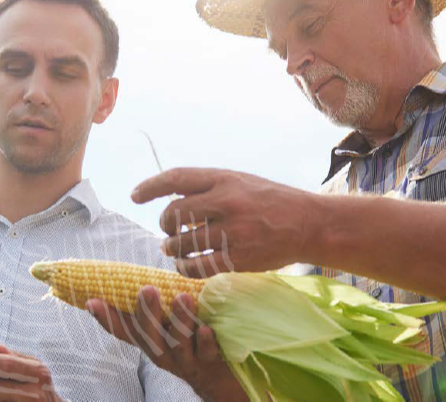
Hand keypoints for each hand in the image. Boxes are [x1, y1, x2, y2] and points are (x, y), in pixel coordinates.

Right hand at [86, 287, 247, 401]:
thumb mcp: (168, 324)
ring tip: (184, 298)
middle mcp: (161, 351)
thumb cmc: (189, 339)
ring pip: (177, 343)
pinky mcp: (207, 364)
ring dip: (179, 320)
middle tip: (147, 289)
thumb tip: (141, 275)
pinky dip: (204, 342)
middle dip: (146, 312)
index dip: (106, 318)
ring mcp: (183, 360)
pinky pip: (204, 353)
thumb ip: (155, 305)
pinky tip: (207, 329)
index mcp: (149, 339)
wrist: (217, 376)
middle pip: (148, 335)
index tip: (92, 301)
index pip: (123, 330)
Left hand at [132, 167, 317, 275]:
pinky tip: (184, 266)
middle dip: (164, 224)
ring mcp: (233, 232)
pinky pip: (198, 267)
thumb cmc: (271, 200)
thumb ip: (209, 186)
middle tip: (166, 230)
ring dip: (170, 248)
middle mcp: (227, 202)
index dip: (151, 186)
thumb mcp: (240, 181)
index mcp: (225, 178)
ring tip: (171, 248)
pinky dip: (184, 268)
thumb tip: (170, 196)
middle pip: (175, 214)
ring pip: (183, 243)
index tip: (135, 196)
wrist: (309, 223)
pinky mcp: (239, 258)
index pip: (177, 178)